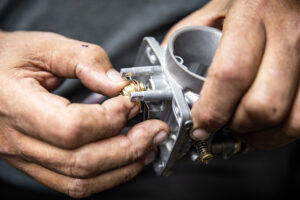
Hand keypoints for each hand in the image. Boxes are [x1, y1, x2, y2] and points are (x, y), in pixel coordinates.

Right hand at [0, 31, 168, 197]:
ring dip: (122, 168)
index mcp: (14, 105)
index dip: (110, 118)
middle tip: (156, 131)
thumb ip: (85, 61)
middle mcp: (17, 141)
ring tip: (148, 148)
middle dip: (129, 148)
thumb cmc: (7, 58)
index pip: (72, 127)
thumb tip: (119, 85)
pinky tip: (126, 160)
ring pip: (80, 181)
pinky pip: (72, 184)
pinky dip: (106, 176)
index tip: (131, 102)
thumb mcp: (44, 47)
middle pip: (82, 162)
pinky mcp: (35, 163)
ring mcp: (25, 158)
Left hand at [164, 0, 299, 148]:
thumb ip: (185, 39)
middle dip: (236, 126)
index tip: (201, 124)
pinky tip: (268, 123)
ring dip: (261, 134)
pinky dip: (283, 130)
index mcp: (253, 14)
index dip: (212, 110)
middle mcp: (288, 34)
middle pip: (262, 105)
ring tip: (244, 128)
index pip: (230, 74)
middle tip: (222, 124)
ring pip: (291, 119)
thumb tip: (168, 73)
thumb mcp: (214, 11)